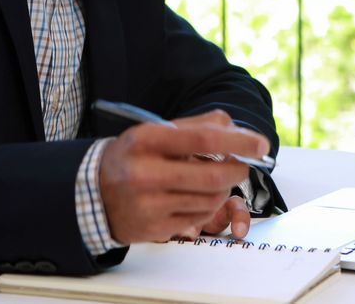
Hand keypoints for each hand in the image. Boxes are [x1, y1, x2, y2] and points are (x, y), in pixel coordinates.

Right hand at [99, 110, 267, 243]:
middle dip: (238, 169)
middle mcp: (145, 174)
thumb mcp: (154, 132)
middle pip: (213, 175)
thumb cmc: (131, 158)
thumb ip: (195, 126)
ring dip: (223, 188)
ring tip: (214, 179)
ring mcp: (150, 205)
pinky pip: (200, 217)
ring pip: (211, 198)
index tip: (261, 144)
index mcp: (145, 141)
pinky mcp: (156, 228)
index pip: (203, 139)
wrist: (93, 194)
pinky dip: (208, 206)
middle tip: (244, 165)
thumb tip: (235, 127)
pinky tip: (196, 196)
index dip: (238, 141)